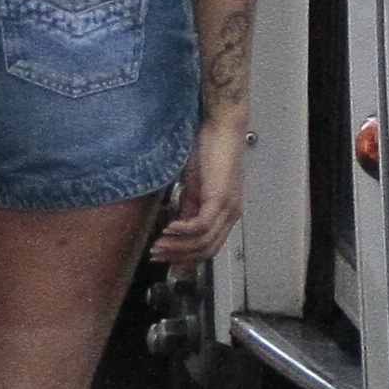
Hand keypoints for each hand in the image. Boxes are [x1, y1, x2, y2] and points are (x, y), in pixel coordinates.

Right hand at [150, 124, 248, 268]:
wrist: (221, 125)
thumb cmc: (208, 151)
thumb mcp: (194, 187)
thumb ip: (188, 211)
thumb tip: (175, 234)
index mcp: (226, 213)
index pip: (209, 248)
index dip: (186, 258)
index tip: (165, 263)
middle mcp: (231, 214)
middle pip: (207, 250)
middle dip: (179, 257)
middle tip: (157, 257)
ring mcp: (228, 207)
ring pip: (203, 242)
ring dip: (178, 247)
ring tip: (158, 245)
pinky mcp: (220, 198)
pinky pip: (201, 226)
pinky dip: (183, 232)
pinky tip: (168, 229)